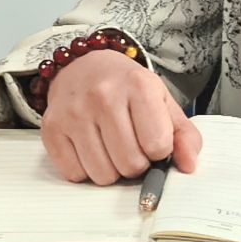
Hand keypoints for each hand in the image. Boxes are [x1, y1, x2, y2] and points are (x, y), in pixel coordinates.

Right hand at [40, 49, 201, 185]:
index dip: (160, 152)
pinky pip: (74, 174)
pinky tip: (90, 148)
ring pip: (102, 175)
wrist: (84, 67)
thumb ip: (184, 135)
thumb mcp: (162, 101)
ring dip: (112, 170)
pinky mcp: (51, 129)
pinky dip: (86, 170)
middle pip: (130, 164)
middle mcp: (103, 95)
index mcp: (138, 85)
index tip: (154, 141)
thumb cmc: (127, 89)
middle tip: (132, 147)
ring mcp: (74, 112)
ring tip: (112, 148)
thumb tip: (189, 166)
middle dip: (137, 165)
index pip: (157, 145)